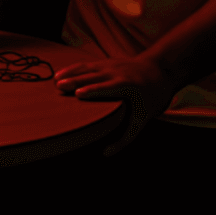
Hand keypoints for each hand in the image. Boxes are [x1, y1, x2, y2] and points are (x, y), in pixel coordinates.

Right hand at [54, 55, 178, 157]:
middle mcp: (116, 72)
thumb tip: (106, 153)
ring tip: (56, 81)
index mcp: (127, 85)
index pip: (107, 87)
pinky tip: (62, 73)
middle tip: (59, 87)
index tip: (78, 94)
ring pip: (87, 68)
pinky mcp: (106, 61)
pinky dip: (73, 68)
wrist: (159, 69)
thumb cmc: (151, 98)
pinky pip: (87, 64)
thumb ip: (126, 138)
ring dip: (71, 73)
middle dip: (75, 80)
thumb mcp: (143, 120)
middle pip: (93, 76)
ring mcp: (110, 64)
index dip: (92, 90)